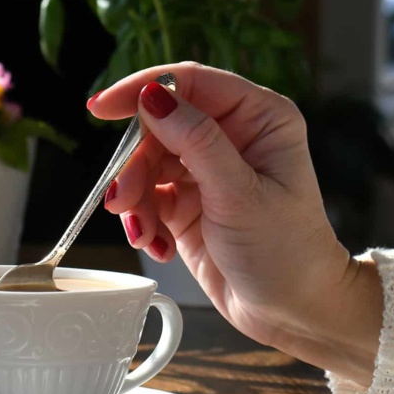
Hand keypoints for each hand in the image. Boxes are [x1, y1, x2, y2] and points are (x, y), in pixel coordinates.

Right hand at [88, 62, 381, 383]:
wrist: (292, 311)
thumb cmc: (286, 252)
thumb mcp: (239, 194)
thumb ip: (196, 141)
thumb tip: (153, 97)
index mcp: (258, 118)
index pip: (190, 82)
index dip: (142, 89)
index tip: (102, 109)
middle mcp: (231, 135)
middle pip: (158, 125)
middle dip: (134, 164)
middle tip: (123, 200)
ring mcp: (206, 169)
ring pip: (145, 162)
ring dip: (135, 198)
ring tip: (143, 232)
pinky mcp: (187, 200)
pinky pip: (146, 195)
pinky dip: (142, 218)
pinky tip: (157, 243)